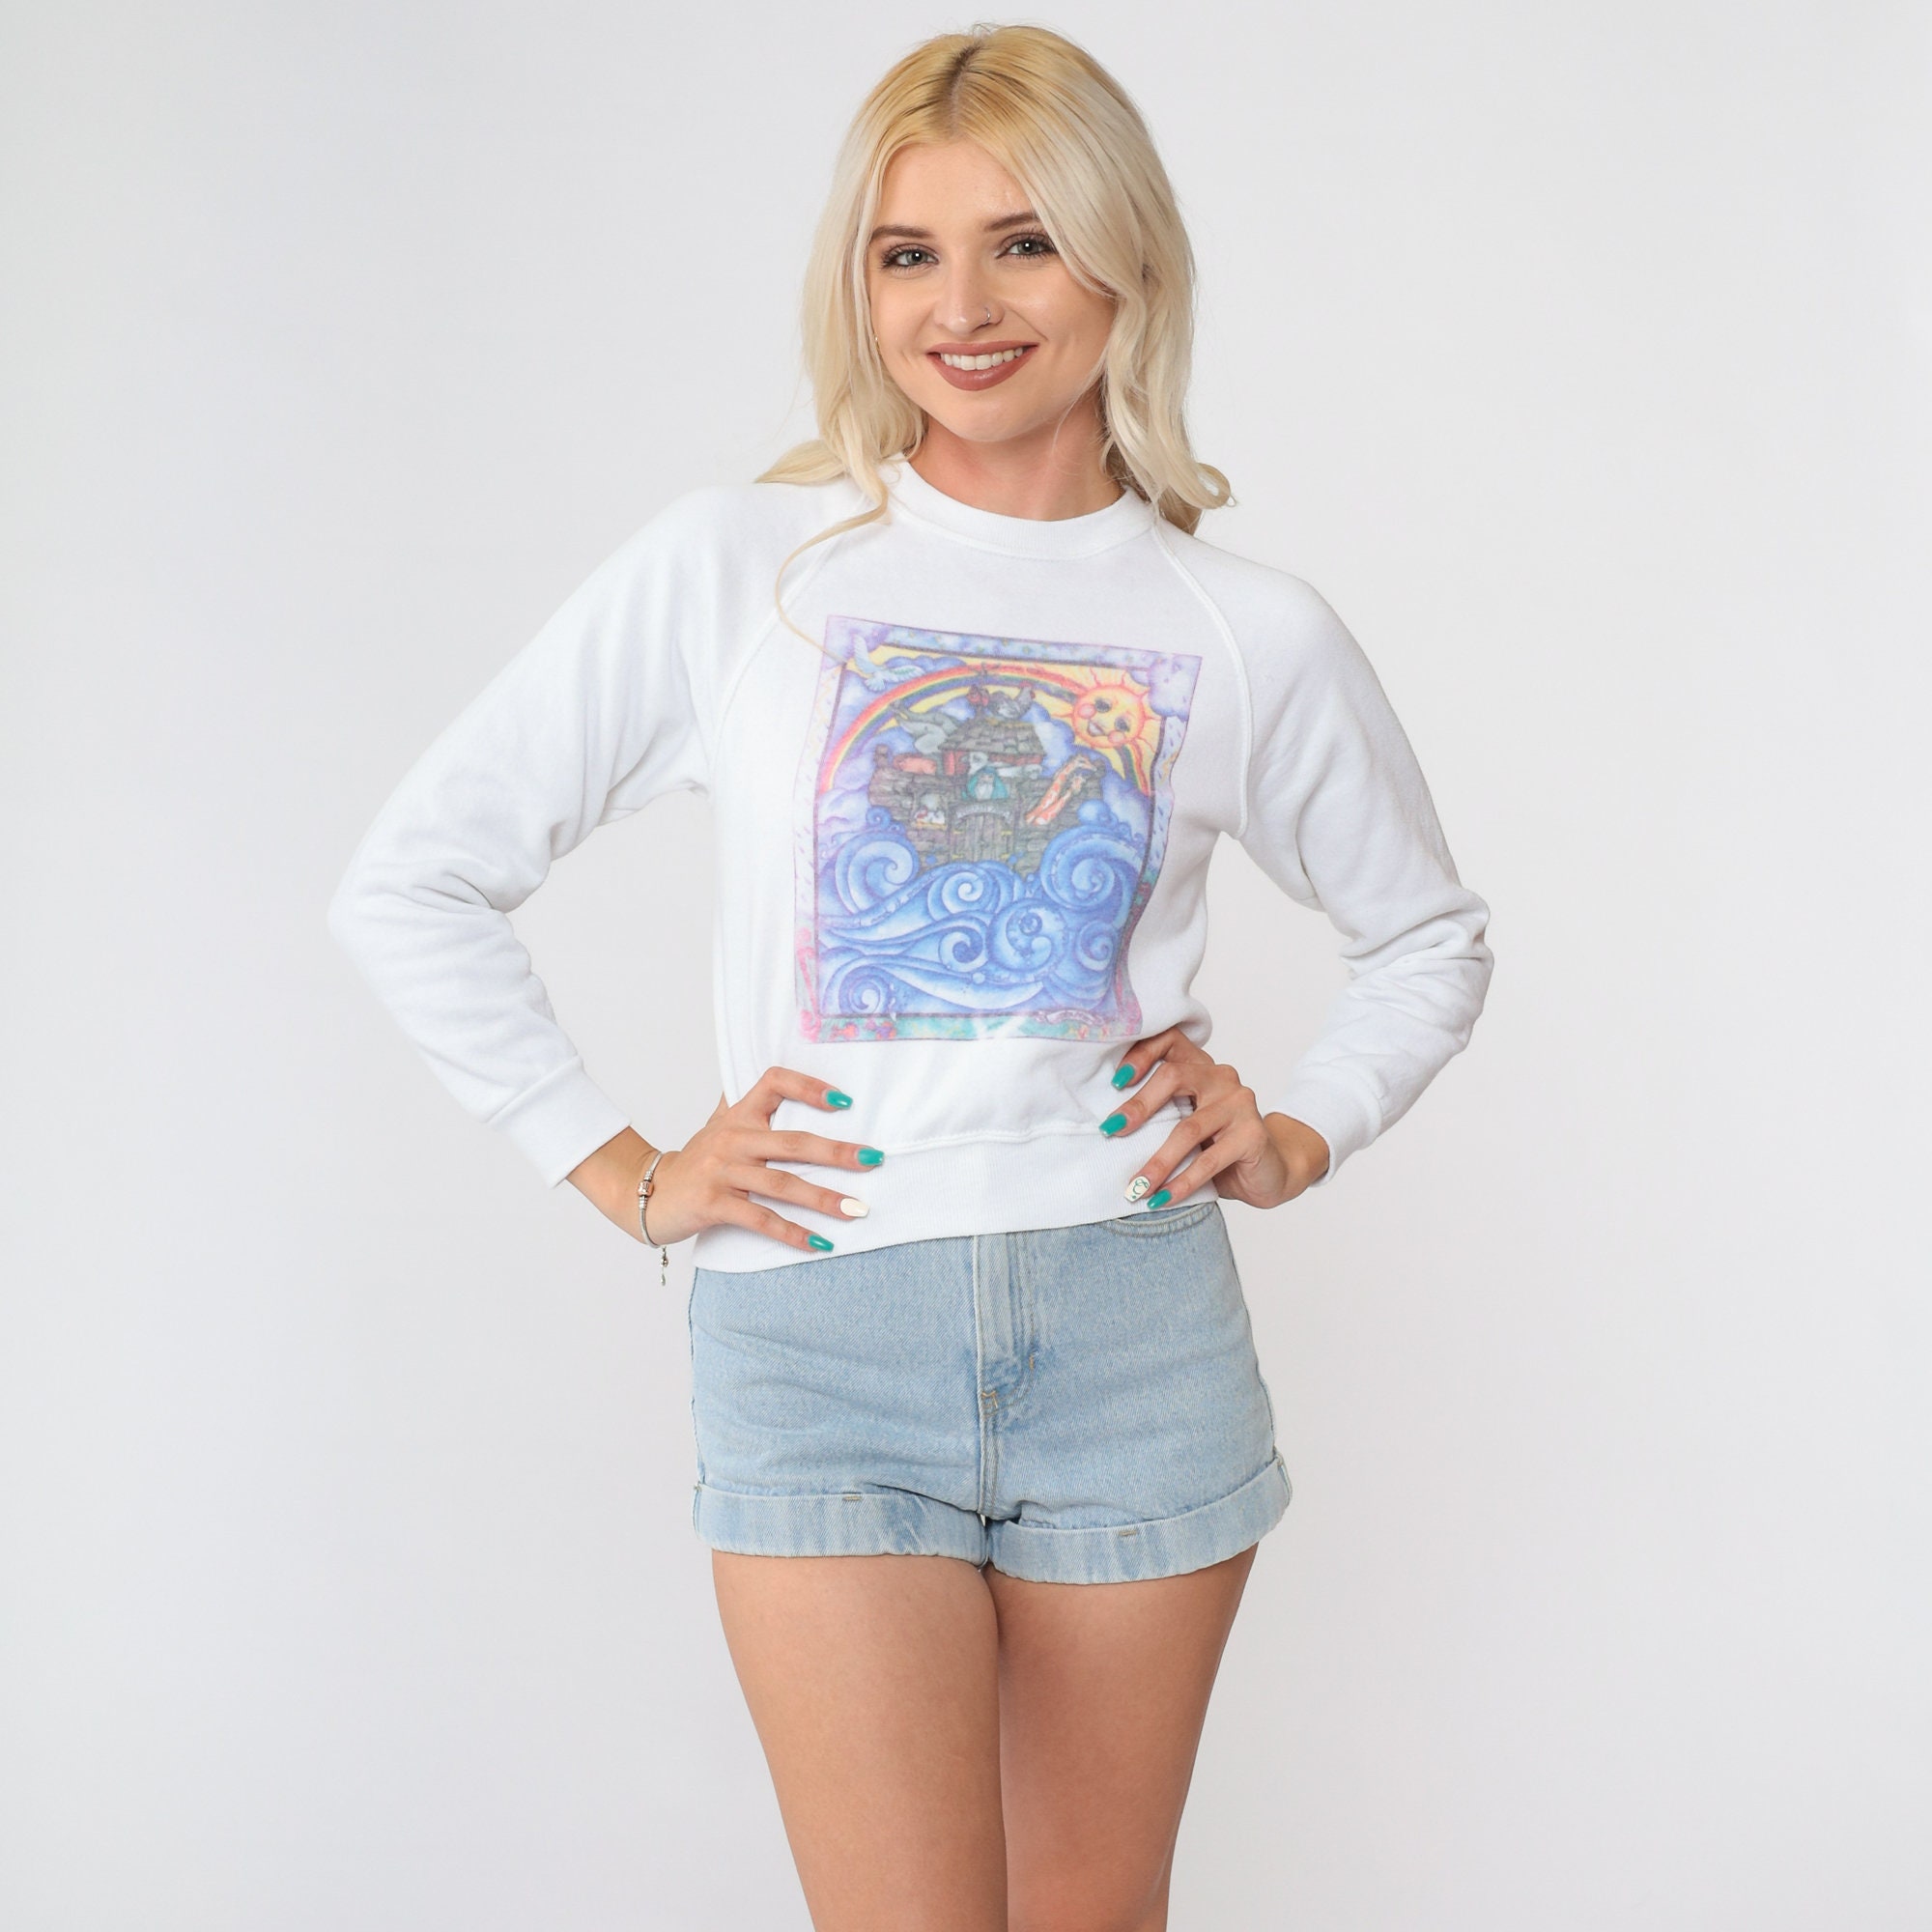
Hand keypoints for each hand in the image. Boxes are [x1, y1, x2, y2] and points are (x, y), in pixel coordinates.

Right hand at [565, 1068, 882, 1254]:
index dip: (809, 1087)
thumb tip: (780, 1078)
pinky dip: (793, 1233)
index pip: (775, 1082)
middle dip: (837, 1152)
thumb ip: (746, 1103)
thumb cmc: (696, 1159)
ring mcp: (722, 1171)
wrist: (648, 1193)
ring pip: (782, 1184)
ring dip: (824, 1199)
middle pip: (793, 1142)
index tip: (845, 1102)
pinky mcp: (713, 1203)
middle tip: (874, 1160)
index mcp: (738, 1113)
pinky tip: (821, 1244)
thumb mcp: (719, 1124)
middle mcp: (732, 1137)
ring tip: (857, 1209)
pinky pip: (761, 1219)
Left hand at [1105, 1027, 1330, 1210]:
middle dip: (1138, 1106)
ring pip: (1187, 1128)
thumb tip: (1105, 1131)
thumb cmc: (1217, 1147)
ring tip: (1135, 1186)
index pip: (1169, 1040)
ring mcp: (1239, 1104)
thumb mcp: (1184, 1123)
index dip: (1141, 1053)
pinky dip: (1181, 1183)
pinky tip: (1162, 1198)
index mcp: (1200, 1067)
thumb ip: (1158, 1115)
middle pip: (1174, 1076)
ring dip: (1156, 1161)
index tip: (1114, 1082)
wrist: (1270, 1171)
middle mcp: (1221, 1078)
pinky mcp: (1252, 1135)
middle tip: (1110, 1132)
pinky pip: (1208, 1160)